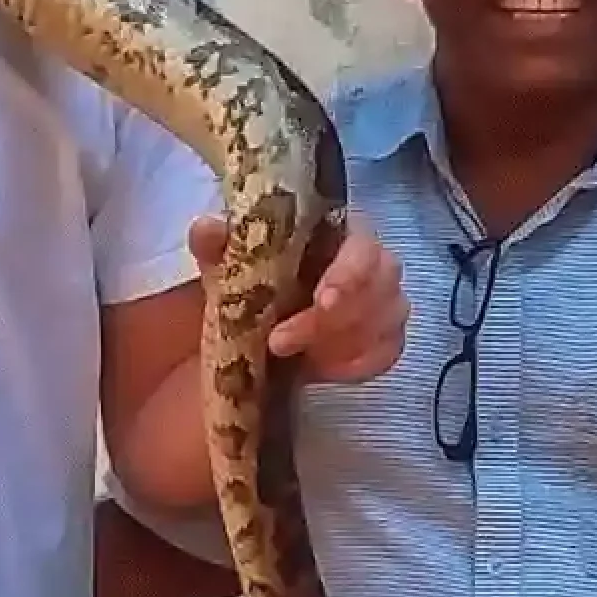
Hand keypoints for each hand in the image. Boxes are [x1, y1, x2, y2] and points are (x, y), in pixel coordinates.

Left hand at [186, 212, 406, 383]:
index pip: (363, 240)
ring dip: (339, 343)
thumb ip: (217, 244)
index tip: (323, 301)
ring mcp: (382, 301)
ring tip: (285, 355)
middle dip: (340, 317)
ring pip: (388, 319)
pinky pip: (387, 351)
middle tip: (282, 342)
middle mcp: (369, 261)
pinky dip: (356, 363)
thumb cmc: (249, 287)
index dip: (350, 271)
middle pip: (383, 282)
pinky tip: (319, 370)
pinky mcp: (383, 338)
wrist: (255, 332)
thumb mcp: (224, 267)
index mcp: (335, 231)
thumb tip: (208, 227)